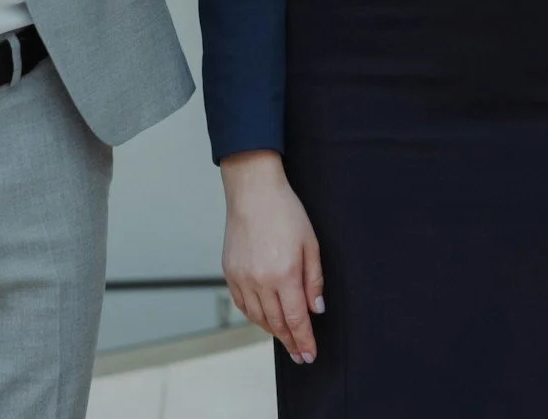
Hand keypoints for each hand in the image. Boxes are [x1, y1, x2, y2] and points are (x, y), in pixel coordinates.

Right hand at [220, 151, 324, 364]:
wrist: (253, 193)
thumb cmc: (286, 213)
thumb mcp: (311, 244)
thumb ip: (314, 280)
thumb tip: (317, 309)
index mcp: (284, 274)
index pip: (296, 318)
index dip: (304, 340)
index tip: (309, 354)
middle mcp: (260, 281)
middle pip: (276, 323)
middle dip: (290, 341)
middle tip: (300, 355)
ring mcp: (242, 278)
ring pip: (257, 317)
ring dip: (272, 331)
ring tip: (286, 338)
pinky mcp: (230, 273)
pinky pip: (242, 304)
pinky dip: (254, 316)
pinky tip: (264, 318)